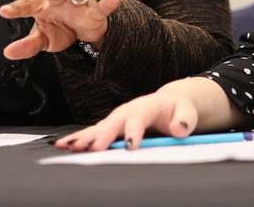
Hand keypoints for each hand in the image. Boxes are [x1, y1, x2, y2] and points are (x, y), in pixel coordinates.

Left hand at [0, 0, 119, 59]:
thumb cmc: (59, 28)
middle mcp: (60, 1)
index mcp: (42, 6)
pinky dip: (108, 4)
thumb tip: (7, 52)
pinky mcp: (94, 14)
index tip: (4, 12)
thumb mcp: (42, 39)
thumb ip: (27, 45)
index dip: (16, 9)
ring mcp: (78, 6)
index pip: (28, 6)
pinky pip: (101, 8)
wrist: (82, 33)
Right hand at [56, 90, 197, 151]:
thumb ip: (185, 121)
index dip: (134, 130)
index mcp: (149, 105)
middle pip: (114, 121)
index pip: (140, 116)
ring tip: (71, 147)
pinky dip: (79, 138)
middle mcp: (130, 109)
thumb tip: (180, 128)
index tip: (130, 146)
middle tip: (93, 149)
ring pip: (100, 126)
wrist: (171, 103)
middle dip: (103, 135)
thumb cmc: (178, 110)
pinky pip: (94, 132)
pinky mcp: (112, 125)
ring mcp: (119, 117)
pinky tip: (65, 144)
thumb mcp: (187, 113)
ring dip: (85, 137)